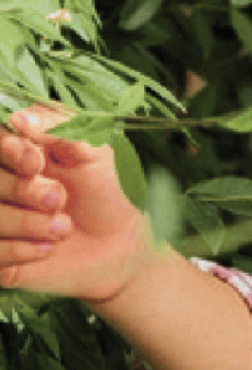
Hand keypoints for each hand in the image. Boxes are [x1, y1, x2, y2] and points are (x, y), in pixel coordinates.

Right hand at [0, 107, 153, 303]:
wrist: (122, 246)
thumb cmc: (106, 192)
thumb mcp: (94, 153)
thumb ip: (61, 128)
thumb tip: (19, 119)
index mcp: (14, 152)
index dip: (10, 152)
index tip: (35, 163)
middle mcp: (1, 184)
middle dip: (23, 190)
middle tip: (59, 199)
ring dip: (28, 223)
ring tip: (63, 228)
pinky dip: (21, 251)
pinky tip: (47, 249)